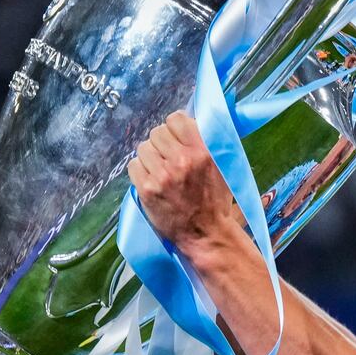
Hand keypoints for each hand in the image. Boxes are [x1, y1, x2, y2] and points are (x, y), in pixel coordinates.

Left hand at [127, 111, 236, 251]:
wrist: (206, 234)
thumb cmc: (215, 201)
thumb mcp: (222, 167)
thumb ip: (206, 143)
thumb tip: (188, 121)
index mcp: (203, 151)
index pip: (176, 119)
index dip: (174, 127)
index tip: (176, 137)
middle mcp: (182, 160)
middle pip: (157, 133)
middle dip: (161, 144)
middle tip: (168, 157)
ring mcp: (163, 175)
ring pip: (143, 148)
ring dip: (150, 157)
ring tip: (160, 170)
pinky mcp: (147, 189)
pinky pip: (133, 165)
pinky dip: (140, 171)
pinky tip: (151, 180)